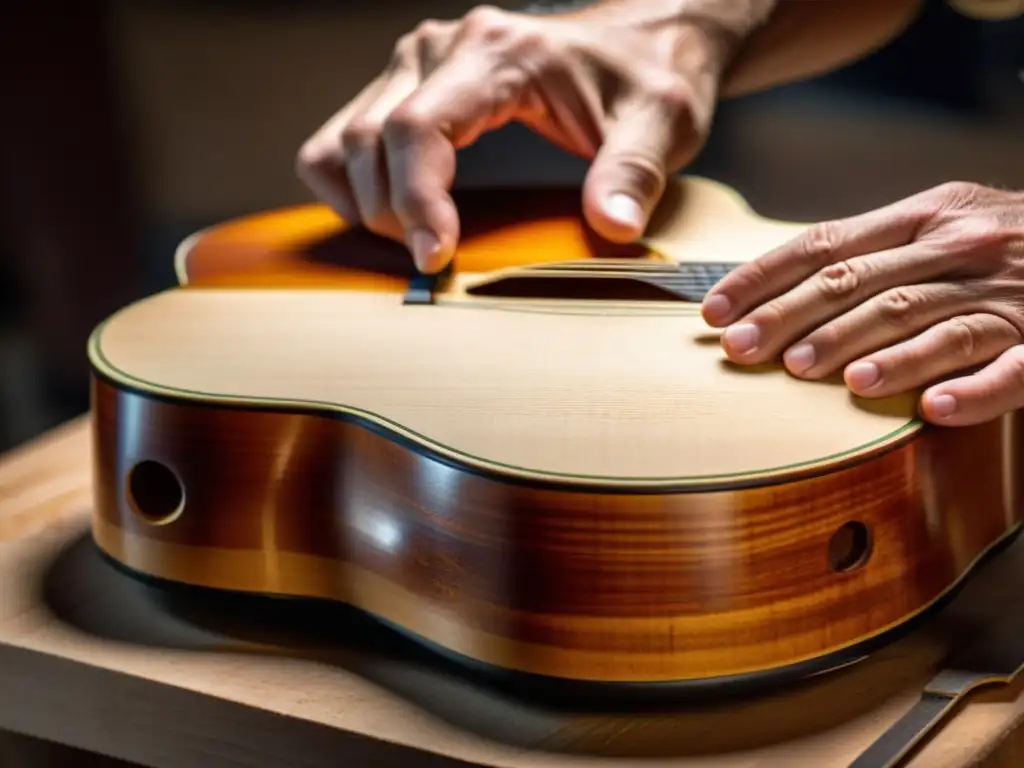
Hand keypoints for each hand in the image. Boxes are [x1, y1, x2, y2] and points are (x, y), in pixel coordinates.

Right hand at [295, 2, 765, 272]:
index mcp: (494, 55)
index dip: (414, 202)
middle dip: (391, 215)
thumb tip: (612, 227)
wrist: (643, 38)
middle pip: (369, 140)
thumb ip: (635, 171)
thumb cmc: (648, 75)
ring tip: (415, 240)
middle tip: (435, 262)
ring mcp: (417, 64)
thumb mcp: (661, 121)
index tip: (435, 258)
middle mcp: (440, 49)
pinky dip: (352, 184)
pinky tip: (394, 213)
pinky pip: (344, 137)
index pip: (417, 129)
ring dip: (364, 202)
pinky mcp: (408, 83)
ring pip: (344, 140)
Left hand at [701, 181, 1023, 425]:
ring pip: (924, 317)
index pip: (824, 243)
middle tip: (740, 350)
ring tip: (809, 373)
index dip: (763, 277)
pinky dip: (973, 388)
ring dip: (863, 347)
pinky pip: (1011, 366)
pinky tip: (930, 411)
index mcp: (926, 215)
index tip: (713, 311)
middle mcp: (961, 245)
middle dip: (791, 317)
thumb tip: (781, 291)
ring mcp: (1008, 291)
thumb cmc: (1006, 248)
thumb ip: (875, 253)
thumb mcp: (943, 228)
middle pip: (859, 282)